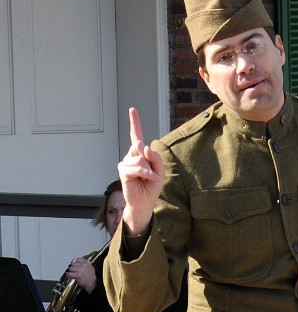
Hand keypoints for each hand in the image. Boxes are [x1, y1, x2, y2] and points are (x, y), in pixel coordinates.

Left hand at [65, 257, 96, 293]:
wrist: (92, 283)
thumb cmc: (91, 277)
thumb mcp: (90, 267)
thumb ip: (84, 263)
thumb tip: (76, 261)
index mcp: (87, 263)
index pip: (78, 259)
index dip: (76, 262)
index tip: (75, 265)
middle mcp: (84, 265)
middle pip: (73, 263)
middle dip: (73, 267)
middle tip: (73, 270)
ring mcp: (80, 270)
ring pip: (71, 268)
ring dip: (71, 271)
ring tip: (72, 273)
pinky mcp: (77, 275)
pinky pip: (69, 274)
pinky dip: (68, 275)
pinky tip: (70, 276)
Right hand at [117, 107, 163, 234]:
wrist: (145, 201)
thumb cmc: (152, 186)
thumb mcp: (160, 170)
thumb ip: (155, 157)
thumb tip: (143, 147)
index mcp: (140, 154)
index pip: (136, 135)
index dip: (134, 123)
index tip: (132, 109)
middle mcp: (131, 156)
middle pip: (140, 147)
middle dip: (150, 160)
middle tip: (151, 173)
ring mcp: (126, 163)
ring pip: (139, 158)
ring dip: (149, 170)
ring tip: (149, 178)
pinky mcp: (123, 171)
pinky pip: (137, 167)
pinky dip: (146, 173)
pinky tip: (150, 178)